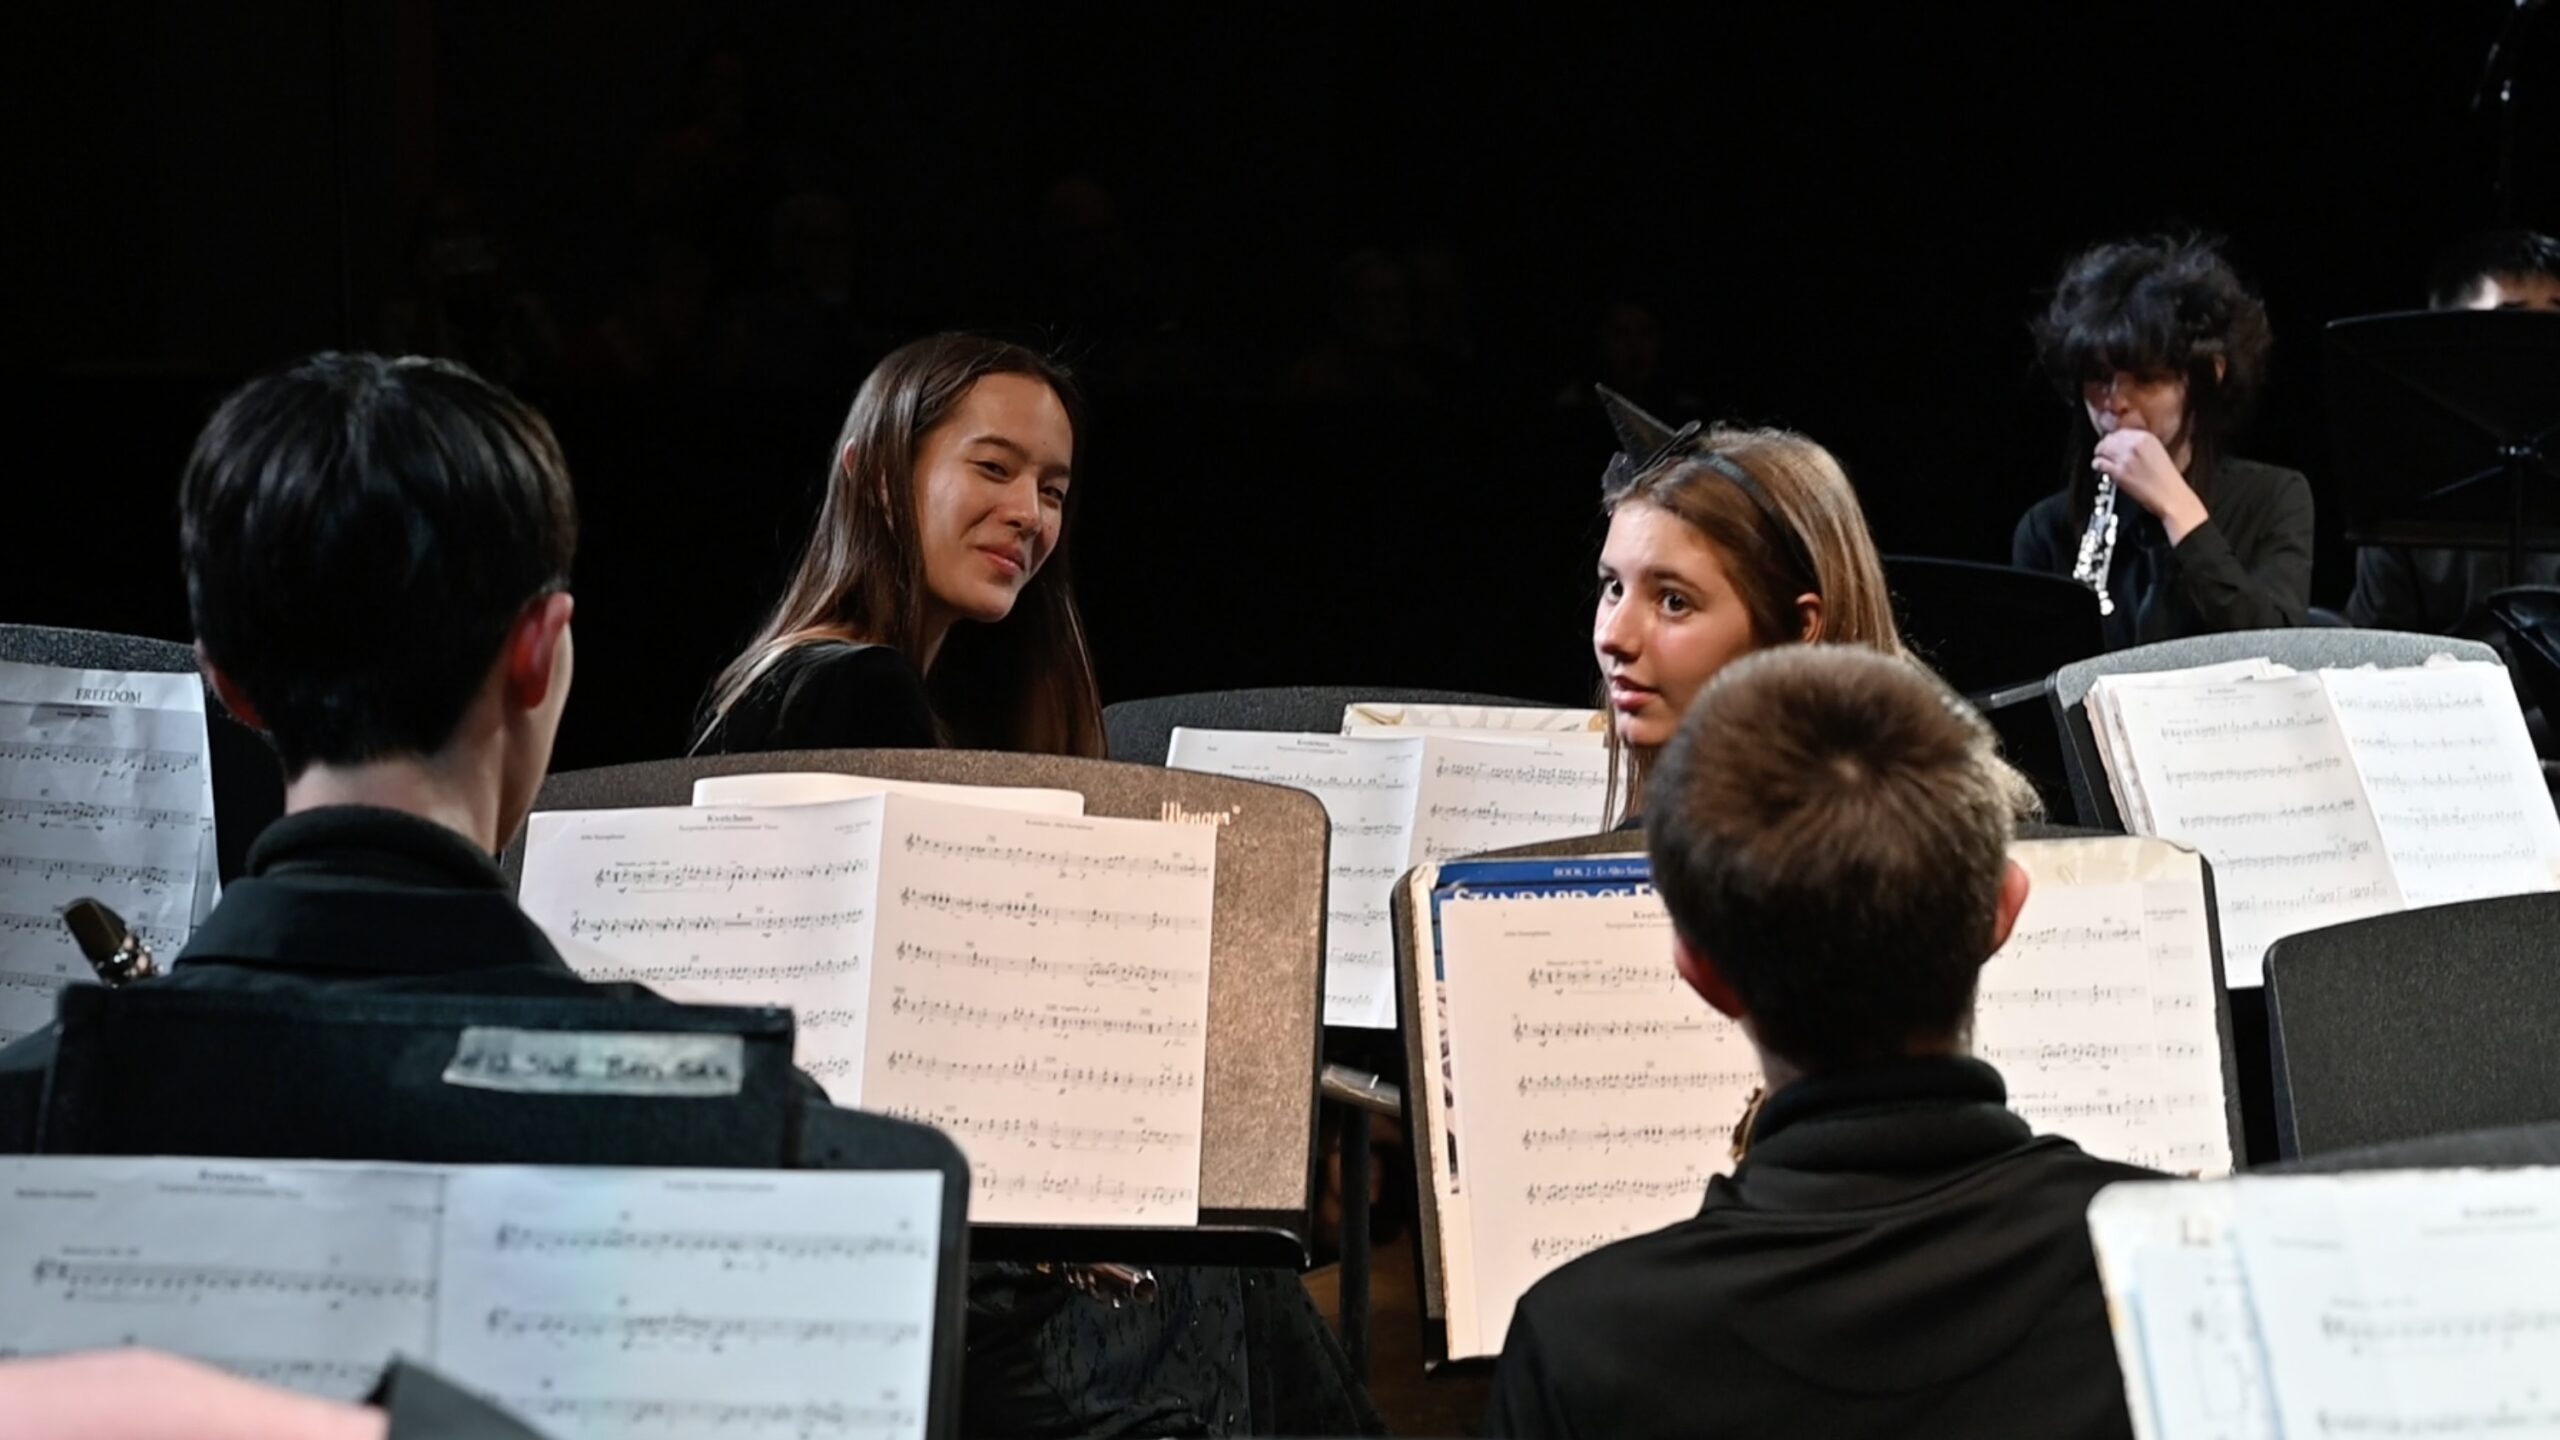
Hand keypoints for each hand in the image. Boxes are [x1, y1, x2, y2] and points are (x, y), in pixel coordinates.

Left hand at [2093, 428, 2208, 541]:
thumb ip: (2141, 445)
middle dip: (2105, 446)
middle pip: (2109, 438)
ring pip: (2102, 449)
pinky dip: (2097, 466)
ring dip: (2099, 454)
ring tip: (2101, 460)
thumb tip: (2123, 443)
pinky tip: (2101, 469)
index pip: (2121, 431)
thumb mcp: (2157, 452)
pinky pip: (2099, 463)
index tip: (2112, 443)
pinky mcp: (2118, 472)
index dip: (2114, 438)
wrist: (2171, 496)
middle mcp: (2135, 444)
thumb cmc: (2166, 479)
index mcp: (2146, 437)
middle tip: (2104, 452)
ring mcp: (2126, 458)